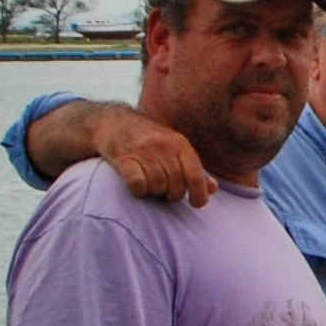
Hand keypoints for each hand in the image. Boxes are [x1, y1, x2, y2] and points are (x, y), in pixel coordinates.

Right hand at [91, 103, 211, 204]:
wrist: (113, 121)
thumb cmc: (149, 140)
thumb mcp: (175, 148)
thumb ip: (193, 169)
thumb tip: (212, 189)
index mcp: (180, 144)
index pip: (196, 176)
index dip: (199, 195)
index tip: (196, 203)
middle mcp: (164, 146)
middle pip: (176, 186)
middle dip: (171, 194)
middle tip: (163, 189)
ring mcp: (143, 151)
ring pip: (157, 187)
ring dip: (153, 192)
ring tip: (149, 184)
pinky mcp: (123, 157)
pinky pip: (137, 184)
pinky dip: (138, 190)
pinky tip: (137, 186)